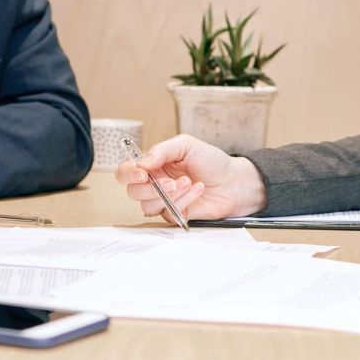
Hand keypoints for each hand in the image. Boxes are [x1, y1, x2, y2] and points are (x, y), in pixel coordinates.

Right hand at [114, 134, 267, 220]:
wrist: (233, 181)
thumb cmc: (211, 161)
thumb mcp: (186, 145)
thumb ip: (162, 150)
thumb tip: (142, 162)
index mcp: (152, 165)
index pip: (125, 172)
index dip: (128, 173)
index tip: (143, 173)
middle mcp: (154, 183)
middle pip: (133, 192)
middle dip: (151, 188)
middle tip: (172, 182)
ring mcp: (164, 201)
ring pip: (148, 206)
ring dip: (169, 195)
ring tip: (189, 183)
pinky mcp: (175, 214)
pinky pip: (168, 213)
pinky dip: (184, 200)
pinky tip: (198, 190)